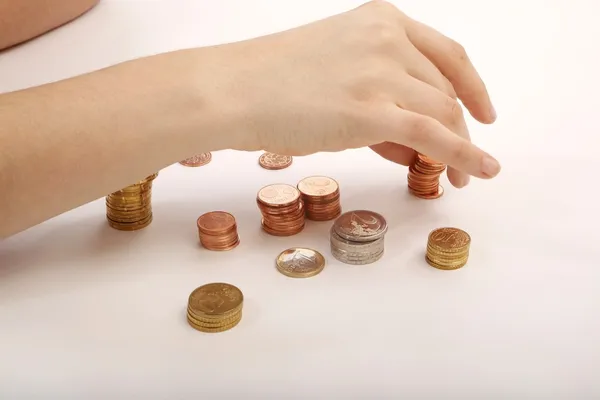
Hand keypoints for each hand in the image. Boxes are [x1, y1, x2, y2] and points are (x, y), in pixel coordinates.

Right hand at [220, 0, 499, 185]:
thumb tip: (410, 142)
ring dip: (459, 149)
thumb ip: (377, 98)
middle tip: (461, 162)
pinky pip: (433, 136)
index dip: (472, 86)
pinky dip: (463, 156)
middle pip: (445, 90)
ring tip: (460, 178)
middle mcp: (388, 40)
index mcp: (381, 21)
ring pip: (443, 114)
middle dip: (460, 129)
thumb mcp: (334, 72)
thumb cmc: (269, 81)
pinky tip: (480, 172)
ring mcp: (381, 74)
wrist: (232, 89)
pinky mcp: (371, 112)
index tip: (482, 111)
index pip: (446, 54)